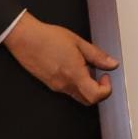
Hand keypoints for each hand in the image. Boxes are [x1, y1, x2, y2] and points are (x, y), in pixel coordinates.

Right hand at [4, 11, 118, 105]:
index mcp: (74, 74)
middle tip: (99, 74)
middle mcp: (65, 85)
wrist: (25, 38)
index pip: (96, 96)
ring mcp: (56, 86)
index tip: (106, 75)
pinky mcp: (49, 84)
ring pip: (77, 96)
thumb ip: (96, 55)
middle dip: (98, 90)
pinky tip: (72, 66)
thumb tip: (112, 64)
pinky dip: (75, 83)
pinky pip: (67, 90)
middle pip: (88, 100)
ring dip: (86, 86)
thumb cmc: (48, 38)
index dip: (106, 89)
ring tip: (84, 66)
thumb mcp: (78, 42)